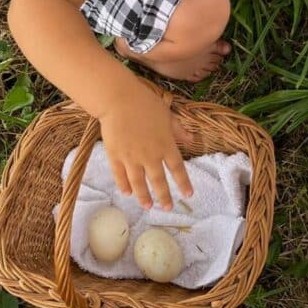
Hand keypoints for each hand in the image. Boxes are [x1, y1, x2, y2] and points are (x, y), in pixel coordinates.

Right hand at [98, 86, 193, 210]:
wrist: (119, 100)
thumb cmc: (146, 104)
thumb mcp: (168, 115)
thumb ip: (179, 131)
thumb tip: (193, 139)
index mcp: (166, 145)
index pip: (177, 169)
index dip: (183, 183)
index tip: (188, 194)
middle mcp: (150, 155)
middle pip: (158, 181)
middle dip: (164, 196)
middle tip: (168, 208)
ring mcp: (132, 158)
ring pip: (139, 183)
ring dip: (143, 196)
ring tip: (147, 206)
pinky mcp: (115, 156)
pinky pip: (120, 175)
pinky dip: (124, 185)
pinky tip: (127, 193)